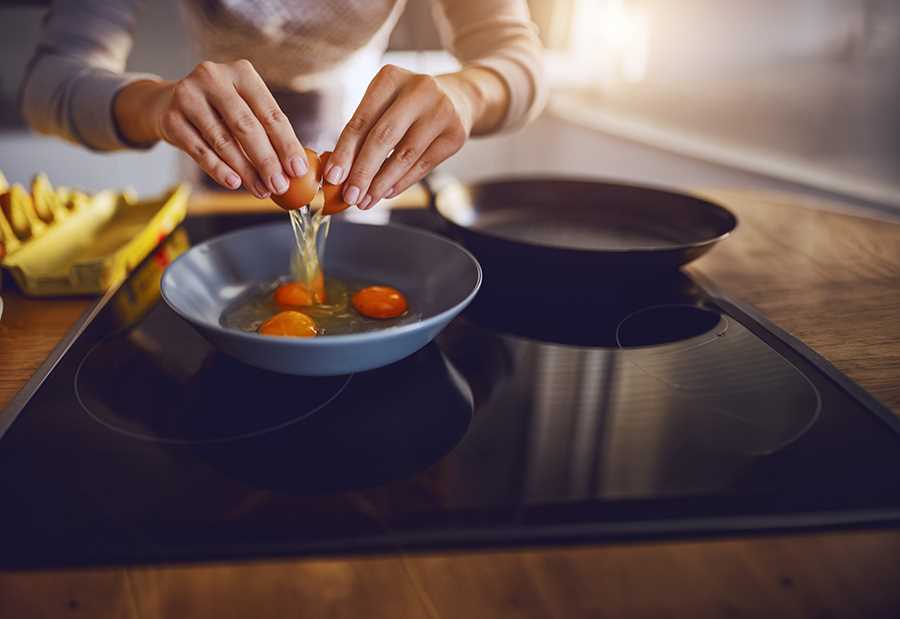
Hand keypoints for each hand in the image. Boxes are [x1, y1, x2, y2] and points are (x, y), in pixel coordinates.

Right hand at [115, 60, 307, 198]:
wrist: (167, 102)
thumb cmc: (219, 109)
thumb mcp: (244, 107)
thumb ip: (267, 131)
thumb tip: (294, 169)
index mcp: (241, 72)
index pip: (270, 113)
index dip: (286, 144)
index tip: (297, 170)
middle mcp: (214, 78)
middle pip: (246, 126)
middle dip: (267, 161)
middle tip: (280, 185)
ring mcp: (189, 96)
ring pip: (223, 141)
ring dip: (245, 171)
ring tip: (261, 190)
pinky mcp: (171, 118)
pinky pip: (200, 150)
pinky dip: (218, 169)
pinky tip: (234, 183)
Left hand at [324, 65, 500, 209]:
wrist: (457, 99)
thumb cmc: (407, 105)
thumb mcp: (385, 104)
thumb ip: (363, 131)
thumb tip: (339, 172)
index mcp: (391, 77)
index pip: (361, 120)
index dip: (344, 151)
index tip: (332, 177)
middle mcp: (419, 89)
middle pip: (383, 138)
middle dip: (362, 171)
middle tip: (349, 196)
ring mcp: (441, 111)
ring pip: (404, 156)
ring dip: (381, 183)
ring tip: (366, 201)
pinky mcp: (456, 134)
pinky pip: (423, 166)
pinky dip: (401, 182)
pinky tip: (386, 193)